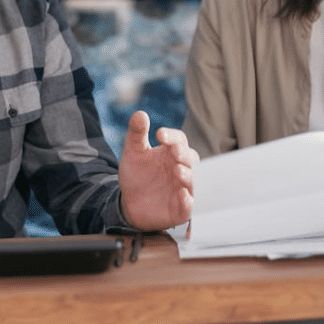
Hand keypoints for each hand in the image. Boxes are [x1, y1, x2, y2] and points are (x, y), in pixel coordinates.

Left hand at [118, 110, 199, 230]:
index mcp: (172, 152)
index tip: (159, 134)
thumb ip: (136, 134)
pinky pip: (190, 205)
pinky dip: (188, 200)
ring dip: (188, 175)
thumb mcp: (133, 153)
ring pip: (194, 181)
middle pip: (191, 159)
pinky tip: (181, 194)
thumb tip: (140, 114)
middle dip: (184, 155)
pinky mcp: (181, 209)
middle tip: (175, 152)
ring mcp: (184, 189)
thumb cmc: (136, 175)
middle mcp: (182, 168)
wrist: (129, 203)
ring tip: (178, 171)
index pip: (179, 140)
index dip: (172, 136)